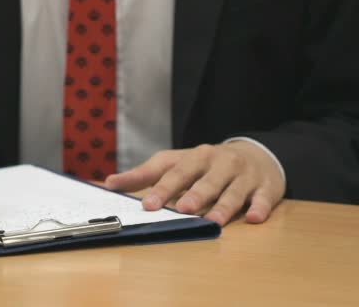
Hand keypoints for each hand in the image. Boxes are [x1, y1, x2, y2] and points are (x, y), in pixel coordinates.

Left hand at [105, 142, 284, 225]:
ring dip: (223, 206)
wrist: (256, 154)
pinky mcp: (267, 186)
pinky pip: (264, 198)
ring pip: (233, 191)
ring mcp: (244, 175)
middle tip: (182, 209)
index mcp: (195, 157)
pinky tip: (253, 218)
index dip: (161, 188)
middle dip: (194, 194)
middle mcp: (220, 163)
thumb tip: (110, 183)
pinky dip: (259, 207)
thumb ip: (145, 174)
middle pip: (205, 180)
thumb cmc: (207, 164)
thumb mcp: (176, 163)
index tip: (147, 204)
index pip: (175, 172)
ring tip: (213, 221)